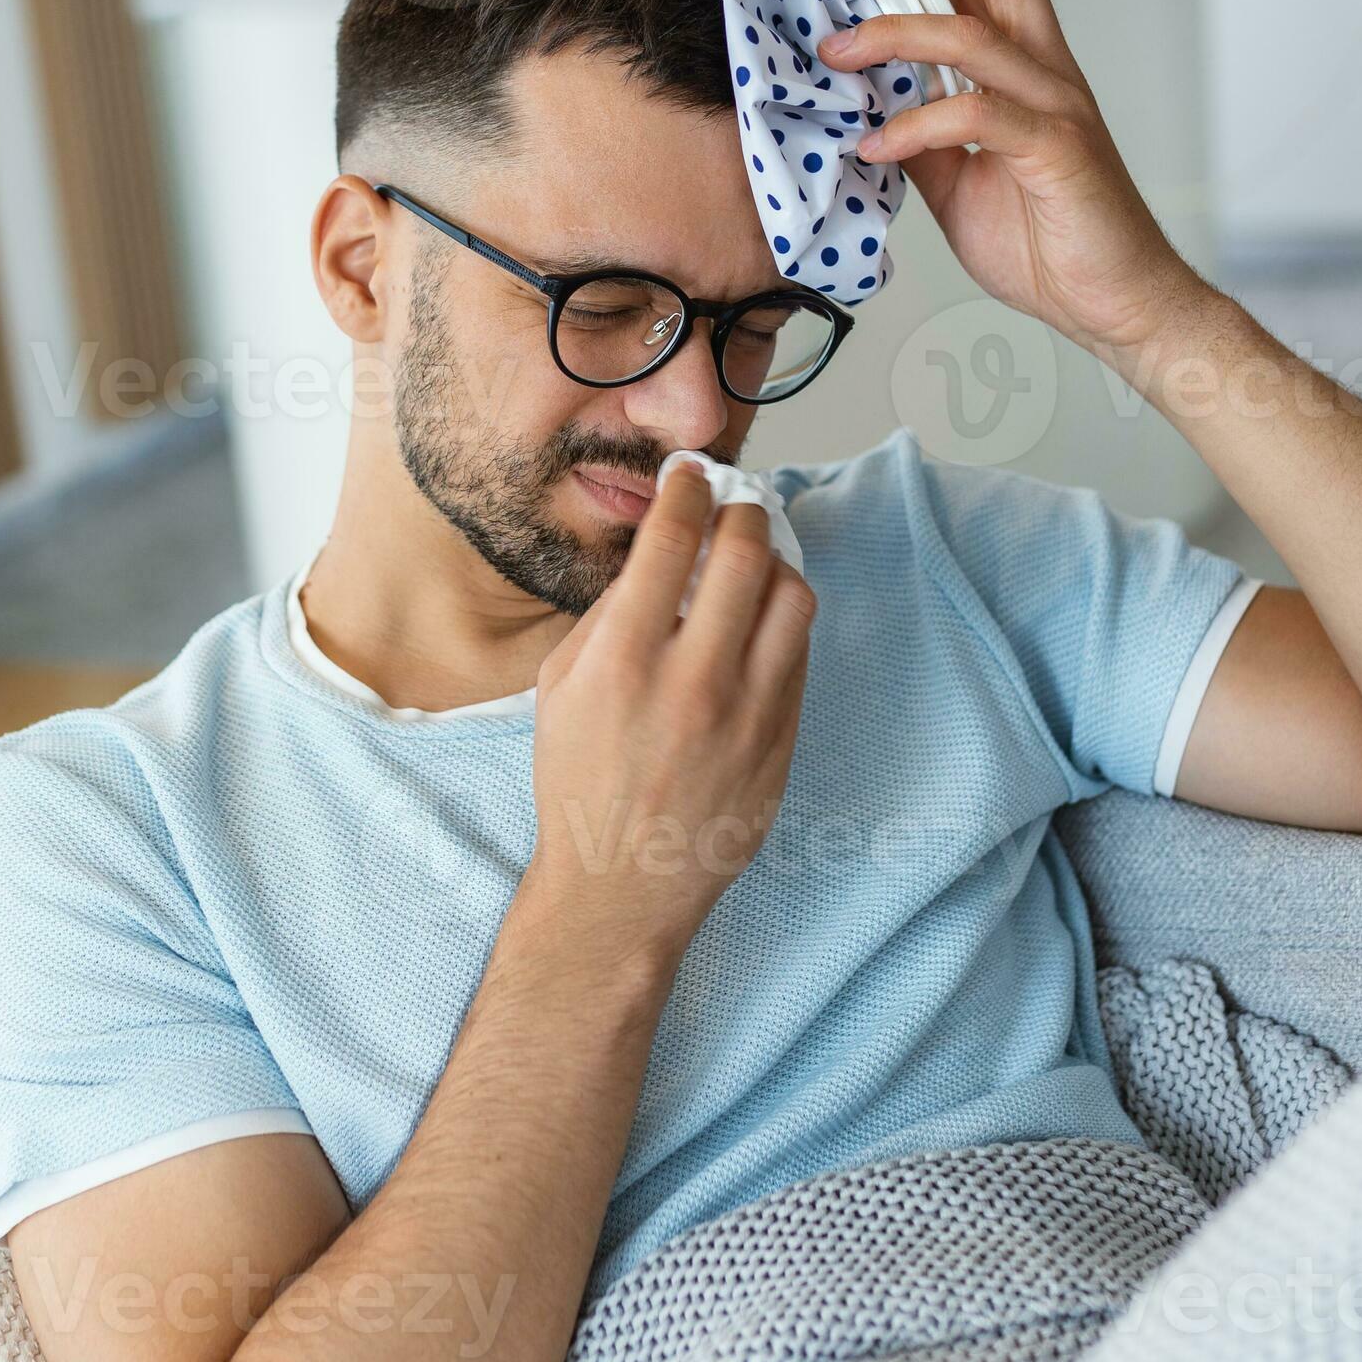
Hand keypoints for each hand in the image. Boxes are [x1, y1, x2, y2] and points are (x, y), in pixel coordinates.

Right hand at [523, 460, 814, 961]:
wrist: (622, 885)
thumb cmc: (581, 784)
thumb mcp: (561, 688)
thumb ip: (610, 614)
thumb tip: (660, 553)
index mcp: (623, 659)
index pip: (675, 539)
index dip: (688, 491)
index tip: (690, 477)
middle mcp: (693, 679)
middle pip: (747, 554)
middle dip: (742, 511)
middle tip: (733, 505)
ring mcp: (749, 714)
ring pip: (794, 598)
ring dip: (776, 563)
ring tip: (755, 563)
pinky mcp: (783, 743)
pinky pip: (800, 656)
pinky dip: (782, 624)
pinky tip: (759, 624)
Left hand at [819, 0, 1210, 356]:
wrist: (1114, 304)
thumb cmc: (1049, 241)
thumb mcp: (958, 182)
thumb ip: (921, 137)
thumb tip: (865, 110)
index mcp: (1027, 71)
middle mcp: (1046, 73)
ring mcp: (1056, 107)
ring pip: (977, 35)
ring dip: (896, 34)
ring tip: (838, 53)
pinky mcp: (1058, 150)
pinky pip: (977, 116)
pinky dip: (915, 125)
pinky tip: (876, 147)